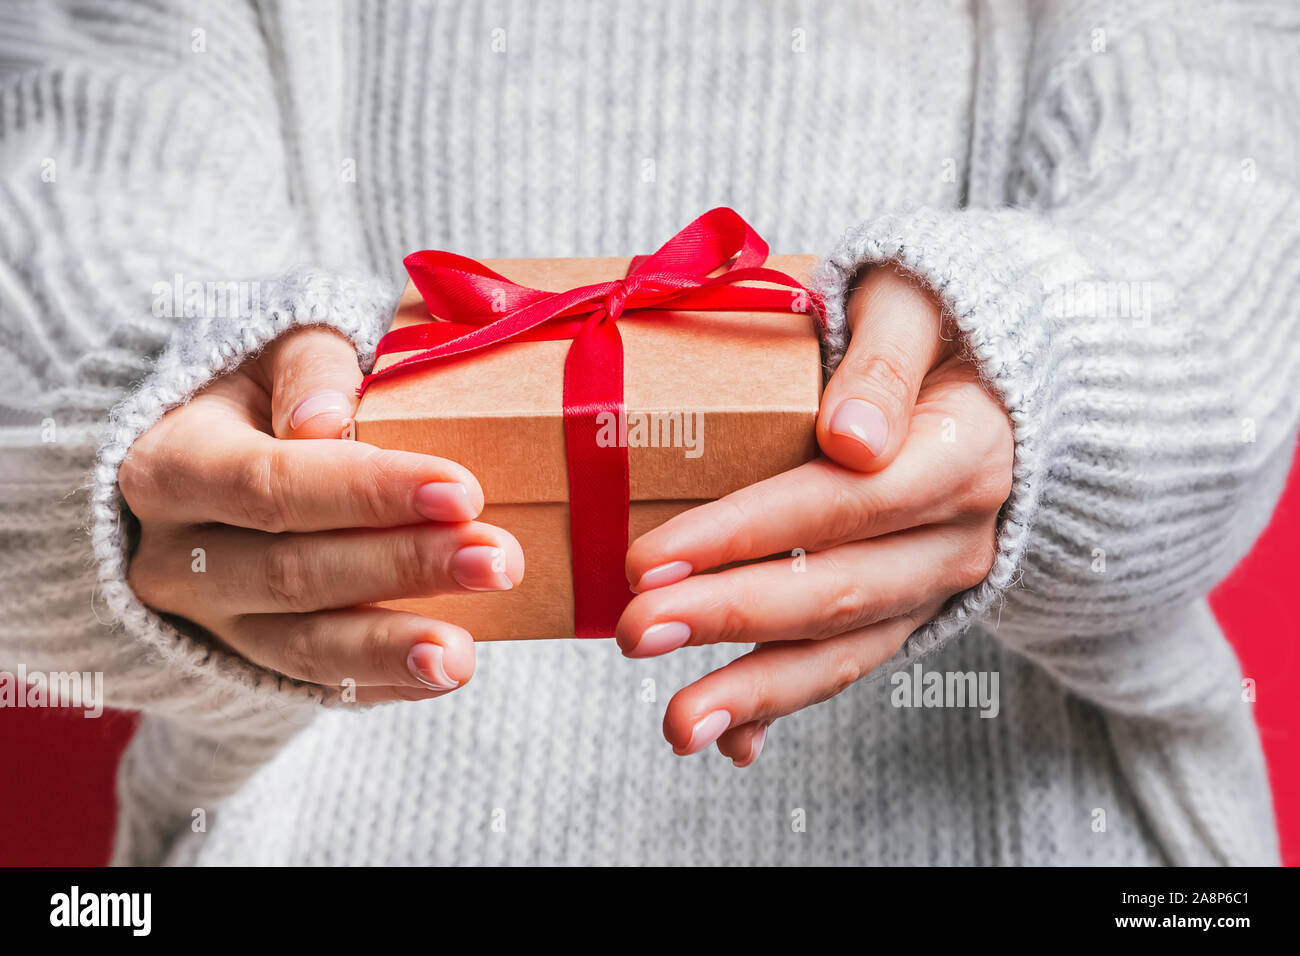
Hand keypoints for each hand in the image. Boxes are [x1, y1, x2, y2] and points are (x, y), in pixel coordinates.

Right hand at [119, 327, 524, 702]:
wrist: (216, 457)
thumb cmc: (265, 392)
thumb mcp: (274, 351)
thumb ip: (308, 366)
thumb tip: (324, 420)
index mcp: (172, 466)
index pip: (269, 485)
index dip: (365, 493)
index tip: (462, 492)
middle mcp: (174, 558)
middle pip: (291, 572)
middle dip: (403, 567)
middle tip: (499, 560)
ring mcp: (211, 622)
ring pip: (299, 647)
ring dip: (390, 648)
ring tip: (461, 655)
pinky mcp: (249, 662)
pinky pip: (317, 686)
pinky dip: (383, 683)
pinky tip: (440, 675)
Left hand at [616, 265, 1012, 764]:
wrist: (999, 382)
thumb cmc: (934, 324)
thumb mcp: (914, 301)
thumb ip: (886, 359)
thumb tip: (854, 440)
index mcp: (963, 450)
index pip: (845, 502)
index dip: (747, 533)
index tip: (652, 557)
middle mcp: (958, 534)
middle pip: (836, 587)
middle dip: (729, 615)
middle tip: (634, 632)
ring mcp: (934, 583)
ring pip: (844, 648)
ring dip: (757, 690)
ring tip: (678, 724)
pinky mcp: (907, 609)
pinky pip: (849, 664)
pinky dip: (788, 705)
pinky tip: (731, 743)